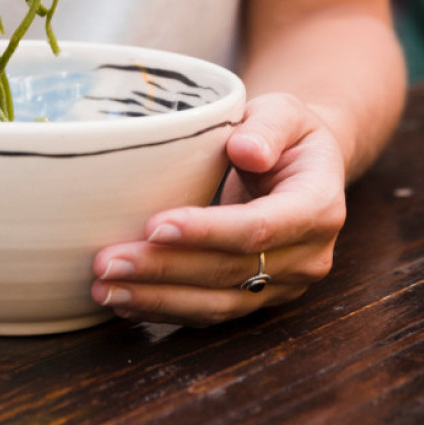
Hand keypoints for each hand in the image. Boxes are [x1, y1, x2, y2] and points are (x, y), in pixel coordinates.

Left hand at [91, 93, 347, 326]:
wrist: (300, 164)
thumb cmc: (285, 132)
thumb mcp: (284, 111)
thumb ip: (268, 126)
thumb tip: (246, 150)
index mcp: (319, 206)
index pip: (259, 228)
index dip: (207, 231)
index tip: (154, 225)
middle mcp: (308, 256)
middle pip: (230, 272)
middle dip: (164, 269)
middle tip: (108, 261)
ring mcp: (283, 284)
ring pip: (217, 304)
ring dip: (157, 299)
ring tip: (104, 288)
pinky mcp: (258, 298)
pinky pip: (209, 312)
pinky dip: (164, 309)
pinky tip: (123, 300)